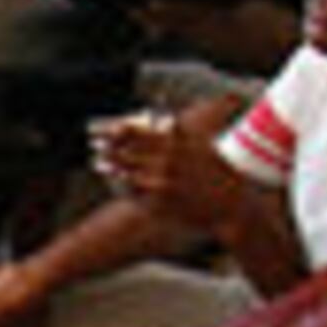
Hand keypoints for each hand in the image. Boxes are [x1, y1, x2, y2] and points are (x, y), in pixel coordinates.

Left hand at [91, 111, 241, 230]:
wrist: (232, 206)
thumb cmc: (220, 173)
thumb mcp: (203, 146)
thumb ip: (180, 133)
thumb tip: (166, 120)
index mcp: (176, 145)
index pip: (137, 134)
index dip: (116, 131)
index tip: (104, 127)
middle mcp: (166, 163)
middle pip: (127, 152)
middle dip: (107, 147)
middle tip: (93, 143)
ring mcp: (163, 184)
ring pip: (127, 174)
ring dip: (110, 167)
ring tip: (98, 163)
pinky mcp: (162, 204)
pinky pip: (136, 195)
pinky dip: (124, 187)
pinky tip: (117, 183)